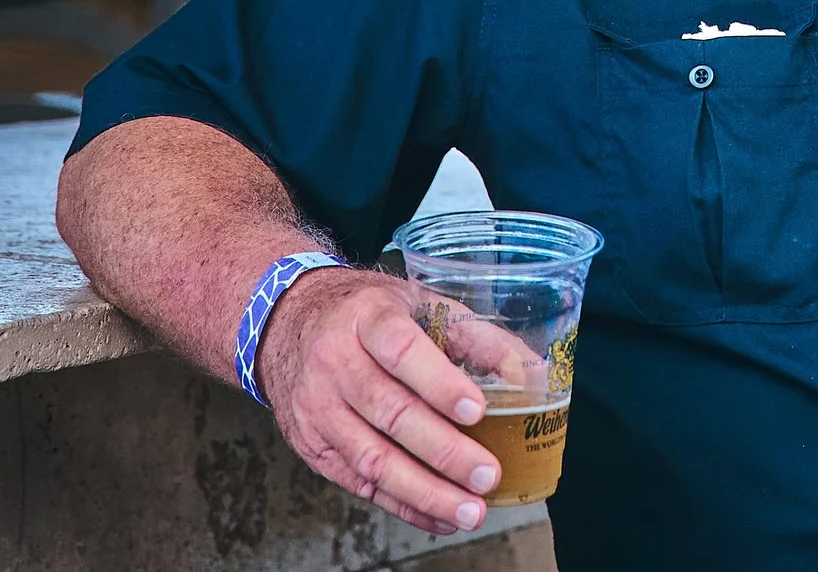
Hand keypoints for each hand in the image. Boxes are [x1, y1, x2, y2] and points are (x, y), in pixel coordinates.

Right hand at [254, 268, 545, 534]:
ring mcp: (318, 407)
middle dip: (443, 450)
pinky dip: (402, 505)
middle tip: (487, 475)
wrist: (287, 324)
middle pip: (391, 412)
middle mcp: (336, 362)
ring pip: (372, 458)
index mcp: (368, 317)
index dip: (440, 383)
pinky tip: (438, 516)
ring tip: (470, 510)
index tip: (477, 410)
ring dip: (425, 491)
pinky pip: (359, 483)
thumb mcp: (415, 302)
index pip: (402, 349)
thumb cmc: (367, 314)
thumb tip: (531, 370)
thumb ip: (472, 334)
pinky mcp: (312, 446)